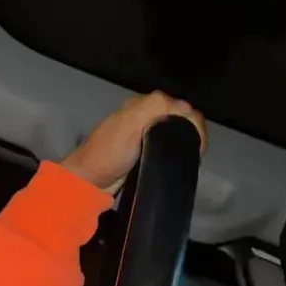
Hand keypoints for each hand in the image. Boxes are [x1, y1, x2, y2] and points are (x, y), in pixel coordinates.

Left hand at [61, 91, 206, 193]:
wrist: (89, 180)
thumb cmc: (109, 152)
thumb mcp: (131, 124)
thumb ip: (156, 109)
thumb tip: (186, 110)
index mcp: (143, 105)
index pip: (181, 107)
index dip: (193, 124)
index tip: (197, 145)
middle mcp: (146, 114)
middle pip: (181, 119)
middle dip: (192, 133)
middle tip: (195, 154)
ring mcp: (145, 132)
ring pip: (177, 132)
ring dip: (186, 142)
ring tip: (190, 158)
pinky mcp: (146, 150)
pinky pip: (169, 145)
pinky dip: (178, 150)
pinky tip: (180, 160)